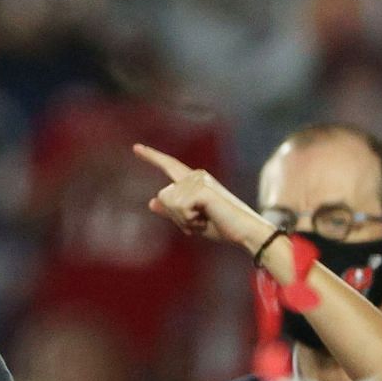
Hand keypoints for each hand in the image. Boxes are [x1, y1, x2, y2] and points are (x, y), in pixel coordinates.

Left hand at [133, 143, 272, 252]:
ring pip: (169, 202)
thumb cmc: (221, 226)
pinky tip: (206, 218)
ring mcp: (199, 181)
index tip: (135, 147)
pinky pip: (179, 208)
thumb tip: (151, 202)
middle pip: (163, 196)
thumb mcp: (191, 220)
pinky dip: (189, 220)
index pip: (169, 165)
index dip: (152, 156)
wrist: (246, 233)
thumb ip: (173, 211)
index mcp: (194, 180)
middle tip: (200, 221)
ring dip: (184, 219)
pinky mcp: (202, 189)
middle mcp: (196, 175)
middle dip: (176, 216)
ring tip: (204, 219)